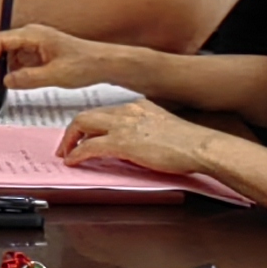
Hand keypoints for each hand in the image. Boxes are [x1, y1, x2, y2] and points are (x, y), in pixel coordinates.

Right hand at [0, 23, 113, 99]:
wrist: (104, 64)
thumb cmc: (86, 63)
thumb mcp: (56, 75)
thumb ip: (28, 78)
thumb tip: (5, 81)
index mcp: (32, 34)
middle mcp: (29, 36)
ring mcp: (33, 45)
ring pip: (5, 58)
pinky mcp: (37, 55)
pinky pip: (17, 64)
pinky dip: (10, 77)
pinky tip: (9, 90)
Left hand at [61, 100, 211, 179]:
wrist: (201, 146)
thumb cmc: (190, 142)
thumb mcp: (164, 128)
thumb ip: (146, 131)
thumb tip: (134, 145)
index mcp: (138, 106)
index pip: (105, 111)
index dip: (90, 124)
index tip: (85, 134)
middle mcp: (127, 111)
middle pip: (87, 115)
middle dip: (73, 130)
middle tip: (66, 144)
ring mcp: (123, 125)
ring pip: (83, 124)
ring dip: (70, 140)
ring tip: (65, 153)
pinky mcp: (122, 142)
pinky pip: (90, 146)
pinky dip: (77, 153)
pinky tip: (73, 161)